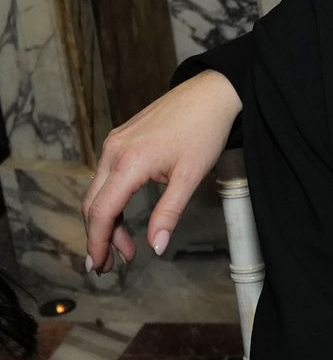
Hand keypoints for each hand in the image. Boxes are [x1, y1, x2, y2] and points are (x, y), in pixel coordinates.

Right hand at [81, 70, 242, 272]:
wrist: (211, 93)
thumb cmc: (204, 131)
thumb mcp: (190, 177)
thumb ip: (169, 213)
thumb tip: (156, 246)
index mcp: (128, 163)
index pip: (102, 212)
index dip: (97, 242)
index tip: (98, 266)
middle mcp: (112, 152)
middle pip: (93, 204)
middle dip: (99, 238)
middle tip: (111, 265)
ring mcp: (113, 144)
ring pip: (98, 191)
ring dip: (107, 221)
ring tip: (125, 247)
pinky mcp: (120, 139)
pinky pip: (106, 176)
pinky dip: (112, 200)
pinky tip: (125, 217)